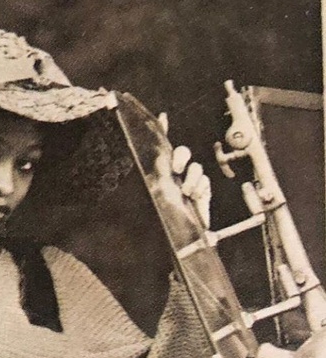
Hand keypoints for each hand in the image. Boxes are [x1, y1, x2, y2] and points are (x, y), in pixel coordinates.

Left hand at [158, 112, 211, 228]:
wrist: (179, 240)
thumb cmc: (162, 220)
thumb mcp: (152, 201)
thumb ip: (152, 184)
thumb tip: (152, 171)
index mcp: (161, 173)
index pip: (161, 148)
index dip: (163, 131)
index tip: (162, 117)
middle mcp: (177, 175)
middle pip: (182, 153)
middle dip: (181, 157)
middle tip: (176, 170)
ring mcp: (191, 182)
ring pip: (196, 168)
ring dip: (191, 178)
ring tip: (186, 192)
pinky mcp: (203, 192)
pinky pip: (204, 183)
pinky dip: (200, 188)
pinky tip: (195, 196)